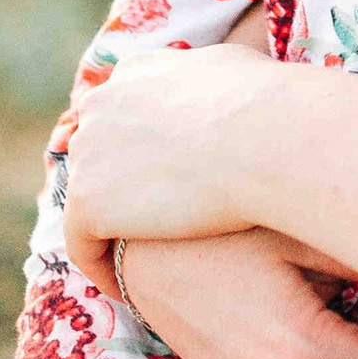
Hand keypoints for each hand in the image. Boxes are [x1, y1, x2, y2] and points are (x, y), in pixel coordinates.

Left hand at [60, 40, 298, 283]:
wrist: (269, 137)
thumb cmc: (274, 107)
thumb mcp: (236, 69)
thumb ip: (211, 81)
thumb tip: (228, 90)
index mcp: (136, 72)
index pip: (120, 116)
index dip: (137, 154)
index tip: (161, 184)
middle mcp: (102, 104)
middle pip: (97, 155)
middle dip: (119, 190)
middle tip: (150, 230)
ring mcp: (89, 153)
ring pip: (90, 201)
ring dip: (113, 232)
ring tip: (144, 266)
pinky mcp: (88, 202)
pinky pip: (83, 246)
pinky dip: (103, 268)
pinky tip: (134, 289)